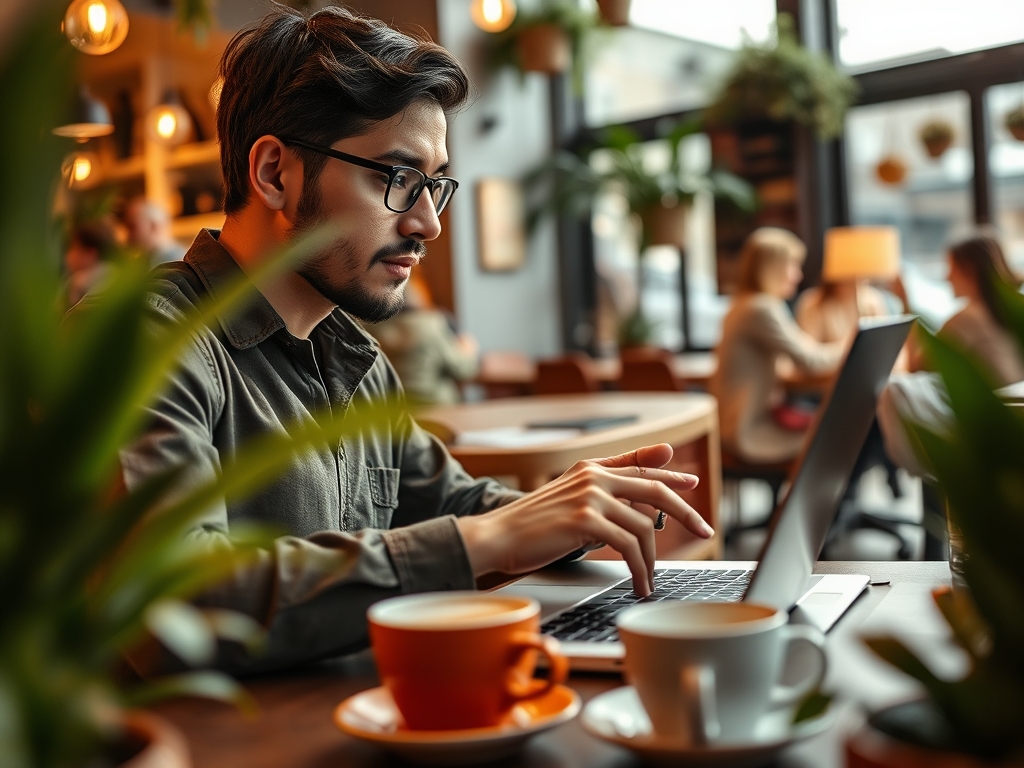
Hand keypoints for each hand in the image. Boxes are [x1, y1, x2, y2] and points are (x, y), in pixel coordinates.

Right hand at [456, 443, 712, 596]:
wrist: (496, 536)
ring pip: (643, 526)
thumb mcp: (567, 498)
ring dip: (651, 560)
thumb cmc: (529, 525)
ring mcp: (591, 495)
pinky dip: (639, 568)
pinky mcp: (586, 520)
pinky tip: (639, 582)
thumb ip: (601, 493)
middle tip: (705, 530)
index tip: (692, 480)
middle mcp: (593, 476)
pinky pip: (628, 545)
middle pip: (654, 490)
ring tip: (649, 580)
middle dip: (686, 512)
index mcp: (590, 467)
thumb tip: (637, 499)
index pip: (640, 465)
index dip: (669, 472)